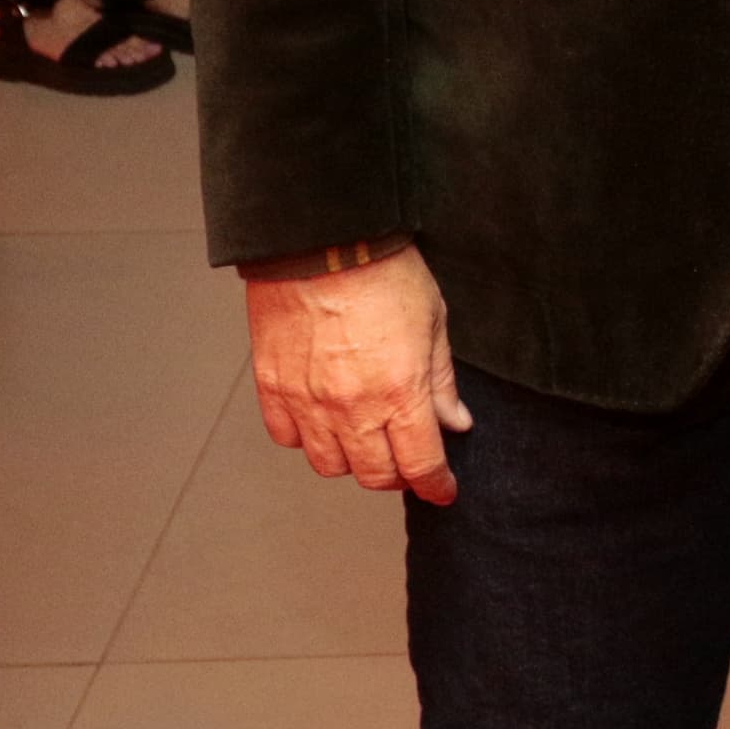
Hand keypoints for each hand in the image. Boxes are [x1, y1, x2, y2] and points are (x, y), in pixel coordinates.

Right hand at [247, 245, 468, 502]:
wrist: (322, 239)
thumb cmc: (383, 271)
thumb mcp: (433, 322)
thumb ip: (442, 381)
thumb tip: (456, 422)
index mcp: (400, 392)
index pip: (421, 464)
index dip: (436, 485)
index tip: (442, 489)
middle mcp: (352, 407)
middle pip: (375, 474)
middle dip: (398, 474)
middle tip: (407, 458)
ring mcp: (308, 401)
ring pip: (330, 465)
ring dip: (352, 460)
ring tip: (365, 436)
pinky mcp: (273, 387)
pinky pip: (288, 438)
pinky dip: (307, 437)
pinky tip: (323, 418)